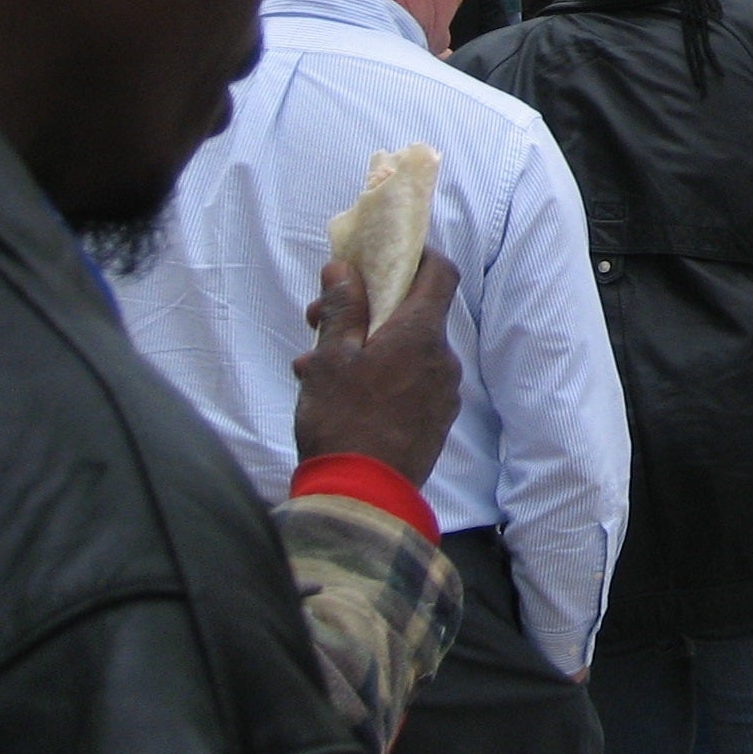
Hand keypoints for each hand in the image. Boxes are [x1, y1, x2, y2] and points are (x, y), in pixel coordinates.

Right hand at [294, 251, 462, 486]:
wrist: (362, 497)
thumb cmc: (343, 421)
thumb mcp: (331, 357)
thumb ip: (343, 308)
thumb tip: (345, 268)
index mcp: (422, 334)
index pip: (440, 272)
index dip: (416, 256)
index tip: (381, 257)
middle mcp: (442, 359)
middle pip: (412, 314)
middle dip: (366, 310)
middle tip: (318, 319)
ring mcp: (442, 392)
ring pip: (403, 352)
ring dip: (362, 348)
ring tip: (310, 365)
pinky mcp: (434, 421)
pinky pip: (408, 384)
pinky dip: (376, 378)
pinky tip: (333, 394)